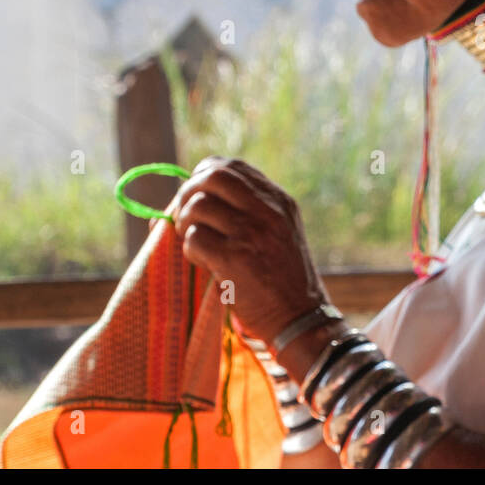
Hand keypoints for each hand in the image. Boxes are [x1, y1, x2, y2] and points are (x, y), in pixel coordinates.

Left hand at [175, 156, 327, 344]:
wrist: (300, 317)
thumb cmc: (283, 279)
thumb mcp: (279, 232)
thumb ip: (249, 211)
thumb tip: (190, 197)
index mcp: (280, 201)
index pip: (232, 166)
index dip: (205, 174)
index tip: (197, 193)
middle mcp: (268, 211)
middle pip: (212, 176)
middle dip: (188, 192)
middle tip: (185, 216)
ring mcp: (252, 233)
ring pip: (198, 206)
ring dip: (184, 223)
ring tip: (193, 241)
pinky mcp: (234, 259)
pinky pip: (194, 238)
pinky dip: (189, 250)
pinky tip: (202, 261)